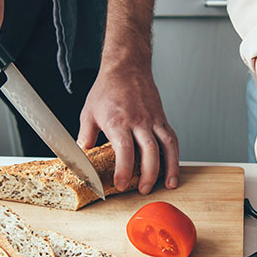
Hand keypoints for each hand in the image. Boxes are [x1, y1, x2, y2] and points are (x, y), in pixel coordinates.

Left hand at [77, 61, 178, 194]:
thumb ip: (85, 137)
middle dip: (148, 174)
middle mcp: (139, 121)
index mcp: (118, 121)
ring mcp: (153, 120)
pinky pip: (172, 139)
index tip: (120, 184)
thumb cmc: (107, 89)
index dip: (124, 170)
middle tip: (143, 189)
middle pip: (150, 151)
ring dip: (170, 167)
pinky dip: (175, 156)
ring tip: (169, 185)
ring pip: (167, 146)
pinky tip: (173, 168)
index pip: (124, 150)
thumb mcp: (88, 113)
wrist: (127, 67)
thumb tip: (81, 156)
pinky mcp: (162, 119)